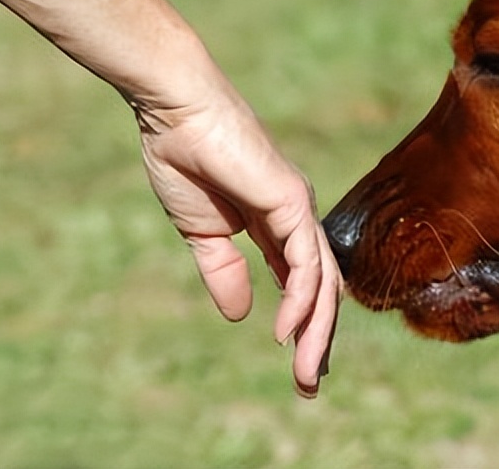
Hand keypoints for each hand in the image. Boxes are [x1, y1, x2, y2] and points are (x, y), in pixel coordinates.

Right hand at [133, 85, 341, 397]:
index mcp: (275, 225)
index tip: (300, 365)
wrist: (177, 114)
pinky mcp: (292, 201)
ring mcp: (299, 208)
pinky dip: (301, 297)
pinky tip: (289, 329)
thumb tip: (242, 314)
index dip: (304, 325)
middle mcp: (296, 219)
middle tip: (309, 384)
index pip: (302, 283)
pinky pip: (305, 260)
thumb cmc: (185, 159)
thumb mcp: (202, 232)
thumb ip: (223, 271)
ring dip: (314, 331)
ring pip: (321, 281)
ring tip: (305, 372)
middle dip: (317, 339)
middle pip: (321, 288)